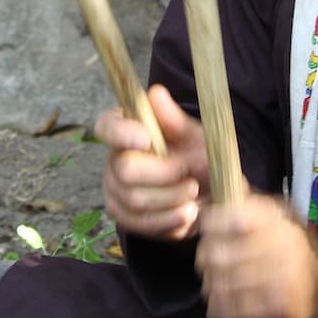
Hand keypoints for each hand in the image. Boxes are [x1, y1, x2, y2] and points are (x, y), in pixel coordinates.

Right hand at [96, 84, 208, 240]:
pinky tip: (186, 212)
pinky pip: (141, 224)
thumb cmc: (199, 157)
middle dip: (164, 175)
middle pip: (124, 170)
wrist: (210, 194)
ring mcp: (115, 190)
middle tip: (189, 174)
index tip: (147, 138)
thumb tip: (155, 93)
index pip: (107, 126)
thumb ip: (175, 119)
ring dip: (172, 199)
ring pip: (135, 201)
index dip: (122, 133)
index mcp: (127, 130)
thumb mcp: (195, 136)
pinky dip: (170, 220)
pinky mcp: (124, 218)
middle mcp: (113, 159)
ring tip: (193, 193)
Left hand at [195, 193, 317, 317]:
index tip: (208, 227)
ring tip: (215, 282)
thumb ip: (249, 201)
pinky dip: (219, 309)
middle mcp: (279, 248)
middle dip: (205, 257)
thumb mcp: (280, 213)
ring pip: (220, 286)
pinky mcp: (279, 310)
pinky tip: (224, 302)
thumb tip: (221, 183)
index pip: (227, 218)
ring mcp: (280, 281)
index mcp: (275, 220)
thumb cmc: (299, 244)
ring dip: (211, 285)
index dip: (209, 223)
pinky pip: (231, 313)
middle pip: (216, 255)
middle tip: (206, 260)